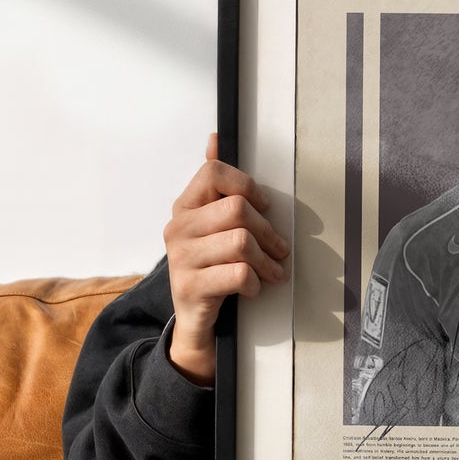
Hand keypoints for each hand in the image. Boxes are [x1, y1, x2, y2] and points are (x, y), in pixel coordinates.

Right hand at [161, 134, 288, 384]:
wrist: (194, 321)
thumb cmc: (210, 268)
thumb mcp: (209, 226)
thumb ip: (213, 185)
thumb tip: (214, 138)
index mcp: (184, 206)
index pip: (214, 173)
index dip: (247, 186)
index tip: (264, 207)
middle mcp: (177, 228)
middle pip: (236, 209)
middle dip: (267, 231)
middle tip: (280, 250)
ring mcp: (181, 259)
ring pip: (241, 242)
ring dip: (267, 261)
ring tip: (274, 272)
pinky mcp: (191, 288)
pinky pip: (239, 274)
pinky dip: (256, 282)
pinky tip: (255, 288)